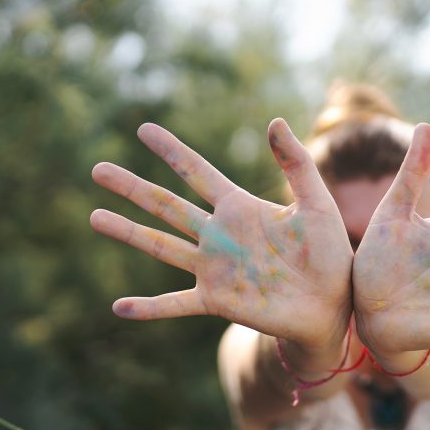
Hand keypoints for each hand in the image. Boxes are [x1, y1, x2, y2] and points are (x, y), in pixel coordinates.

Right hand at [90, 119, 352, 348]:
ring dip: (128, 232)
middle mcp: (219, 235)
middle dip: (132, 187)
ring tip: (94, 216)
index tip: (144, 129)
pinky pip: (176, 303)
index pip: (198, 172)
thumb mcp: (316, 203)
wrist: (335, 305)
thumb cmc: (331, 254)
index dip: (172, 151)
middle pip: (166, 205)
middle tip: (97, 169)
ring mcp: (214, 268)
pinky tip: (120, 308)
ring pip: (161, 245)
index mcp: (240, 208)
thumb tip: (273, 121)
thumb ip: (297, 164)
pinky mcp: (217, 300)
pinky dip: (149, 307)